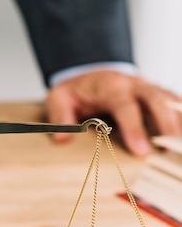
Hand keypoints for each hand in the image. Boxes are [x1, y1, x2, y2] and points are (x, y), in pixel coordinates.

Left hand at [44, 70, 181, 155]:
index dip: (134, 128)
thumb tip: (62, 139)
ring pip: (171, 102)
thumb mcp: (58, 98)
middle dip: (165, 125)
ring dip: (178, 123)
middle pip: (156, 100)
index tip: (141, 151)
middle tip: (168, 151)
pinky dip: (181, 119)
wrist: (90, 76)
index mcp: (110, 85)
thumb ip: (59, 116)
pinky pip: (176, 105)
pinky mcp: (159, 97)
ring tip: (178, 148)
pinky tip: (180, 138)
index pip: (125, 105)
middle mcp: (134, 85)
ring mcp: (150, 89)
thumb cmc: (76, 91)